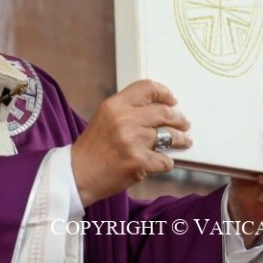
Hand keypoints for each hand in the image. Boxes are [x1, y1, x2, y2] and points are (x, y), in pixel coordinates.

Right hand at [71, 80, 191, 206]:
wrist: (78, 174)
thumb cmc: (92, 147)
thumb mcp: (104, 117)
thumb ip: (127, 110)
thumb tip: (158, 109)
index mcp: (114, 105)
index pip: (147, 88)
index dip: (164, 93)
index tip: (172, 100)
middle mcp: (124, 119)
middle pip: (164, 112)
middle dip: (178, 118)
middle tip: (184, 123)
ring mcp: (133, 141)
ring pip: (170, 135)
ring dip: (180, 139)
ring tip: (184, 141)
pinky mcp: (139, 162)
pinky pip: (165, 160)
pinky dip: (167, 162)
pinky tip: (164, 162)